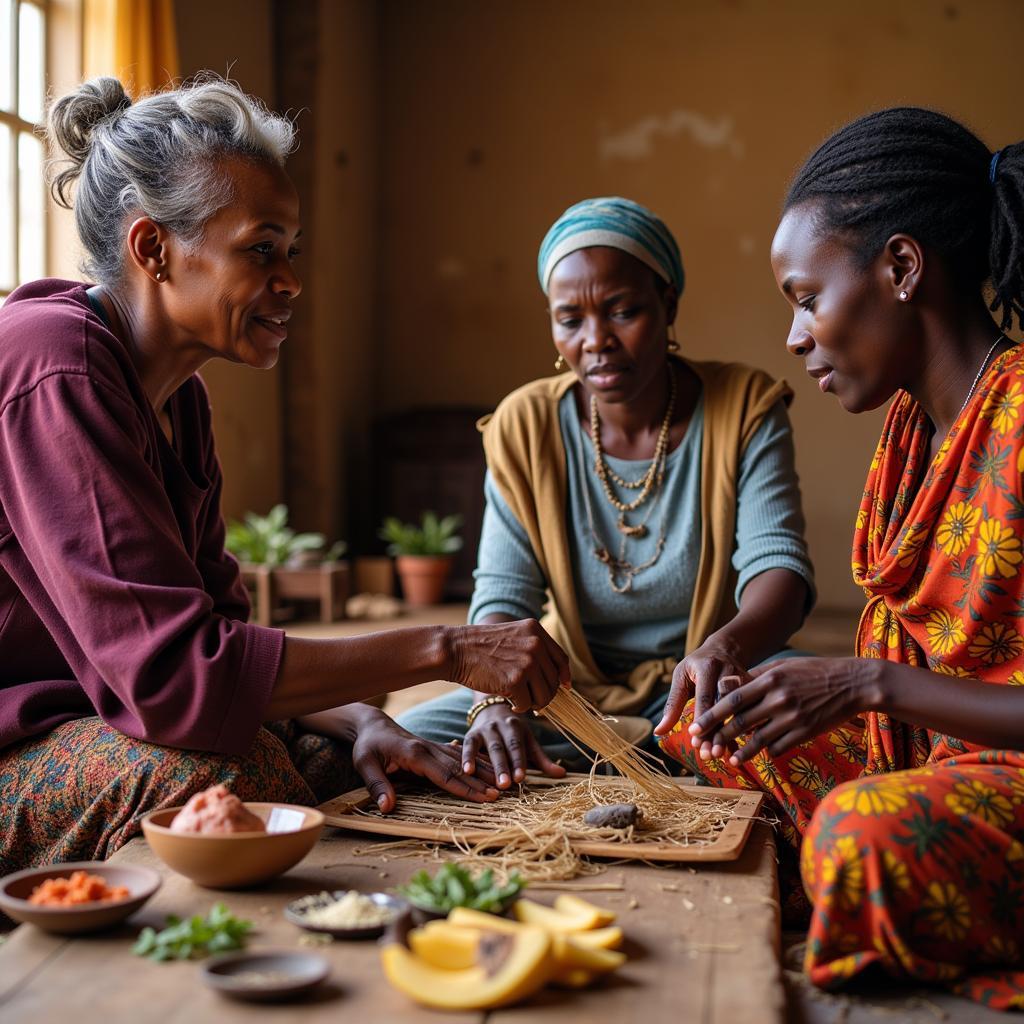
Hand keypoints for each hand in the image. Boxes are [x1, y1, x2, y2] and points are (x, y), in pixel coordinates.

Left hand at [350, 711, 498, 811]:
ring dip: (483, 770)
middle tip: (502, 793)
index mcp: (415, 753)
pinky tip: (488, 765)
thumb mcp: (364, 763)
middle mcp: (429, 748)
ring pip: (463, 759)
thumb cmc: (367, 745)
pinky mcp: (434, 747)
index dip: (465, 787)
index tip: (484, 797)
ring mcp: (433, 746)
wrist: (372, 723)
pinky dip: (475, 761)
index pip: (445, 774)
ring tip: (502, 780)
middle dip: (481, 781)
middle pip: (460, 767)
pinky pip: (458, 755)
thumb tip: (387, 807)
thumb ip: (376, 784)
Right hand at [448, 619, 569, 711]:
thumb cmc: (480, 647)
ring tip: (519, 699)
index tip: (563, 686)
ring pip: (545, 696)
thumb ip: (533, 649)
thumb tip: (557, 678)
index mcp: (535, 631)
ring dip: (534, 703)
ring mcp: (527, 662)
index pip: (561, 659)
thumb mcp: (512, 636)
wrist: (456, 650)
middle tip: (531, 698)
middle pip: (554, 681)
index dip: (564, 676)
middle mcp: (535, 645)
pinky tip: (510, 701)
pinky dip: (520, 707)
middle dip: (544, 694)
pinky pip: (528, 704)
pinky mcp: (515, 681)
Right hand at [461, 702, 566, 788]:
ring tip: (483, 780)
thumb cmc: (514, 732)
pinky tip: (466, 770)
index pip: (518, 747)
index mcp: (516, 727)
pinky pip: (468, 746)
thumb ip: (542, 760)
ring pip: (485, 748)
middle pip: (501, 748)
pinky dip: (467, 757)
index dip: (519, 762)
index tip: (521, 778)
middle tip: (504, 785)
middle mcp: (500, 726)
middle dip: (502, 767)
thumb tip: (563, 774)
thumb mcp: (529, 742)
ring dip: (484, 765)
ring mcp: (484, 729)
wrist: (493, 709)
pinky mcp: (471, 734)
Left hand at [654, 640, 749, 761]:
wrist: (725, 648)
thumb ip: (672, 705)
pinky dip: (745, 729)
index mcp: (707, 668)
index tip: (696, 744)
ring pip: (738, 711)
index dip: (701, 722)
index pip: (704, 698)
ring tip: (724, 755)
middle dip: (716, 732)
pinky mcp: (755, 686)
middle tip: (710, 755)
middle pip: (723, 707)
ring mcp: (744, 678)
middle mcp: (727, 672)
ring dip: (731, 734)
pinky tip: (741, 747)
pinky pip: (751, 709)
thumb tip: (658, 732)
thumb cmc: (697, 665)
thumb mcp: (681, 678)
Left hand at [687, 656, 880, 765]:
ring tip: (727, 759)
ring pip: (758, 739)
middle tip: (703, 747)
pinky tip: (761, 753)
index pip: (733, 699)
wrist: (854, 683)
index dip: (712, 715)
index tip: (696, 727)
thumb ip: (757, 676)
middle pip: (741, 721)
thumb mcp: (784, 667)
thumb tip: (730, 685)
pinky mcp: (806, 732)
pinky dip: (768, 750)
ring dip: (740, 751)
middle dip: (719, 736)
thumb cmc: (815, 672)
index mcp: (770, 679)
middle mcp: (779, 698)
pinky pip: (780, 746)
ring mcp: (793, 717)